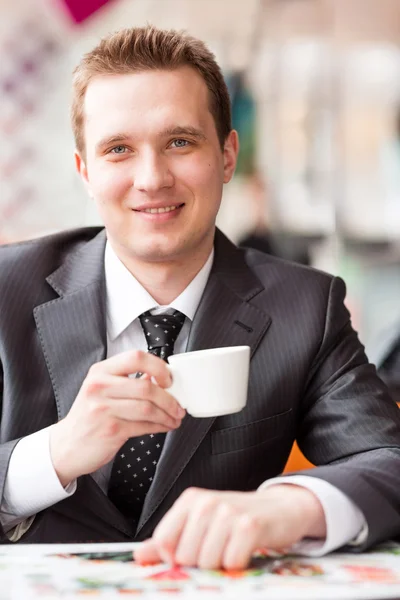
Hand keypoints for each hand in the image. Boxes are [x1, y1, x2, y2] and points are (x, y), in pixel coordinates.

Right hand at [49, 350, 184, 485]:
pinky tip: (164, 426)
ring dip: (168, 414)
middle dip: (170, 398)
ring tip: (174, 418)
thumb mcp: (101, 390)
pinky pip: (144, 426)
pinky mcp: (110, 430)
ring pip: (148, 408)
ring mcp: (103, 409)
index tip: (169, 378)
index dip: (158, 367)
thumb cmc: (88, 416)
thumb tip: (158, 376)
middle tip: (179, 406)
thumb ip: (126, 380)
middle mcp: (99, 387)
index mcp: (100, 371)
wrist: (66, 446)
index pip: (135, 357)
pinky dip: (160, 426)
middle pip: (146, 387)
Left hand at [134, 485, 325, 569]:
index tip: (190, 555)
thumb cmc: (235, 519)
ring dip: (220, 565)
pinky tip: (245, 550)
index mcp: (190, 500)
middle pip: (185, 556)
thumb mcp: (200, 524)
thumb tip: (139, 555)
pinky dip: (238, 564)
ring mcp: (228, 512)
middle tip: (218, 549)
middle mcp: (207, 502)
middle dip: (200, 563)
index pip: (163, 541)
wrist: (279, 508)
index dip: (174, 559)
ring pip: (207, 562)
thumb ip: (169, 539)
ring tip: (231, 548)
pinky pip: (232, 562)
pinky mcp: (250, 525)